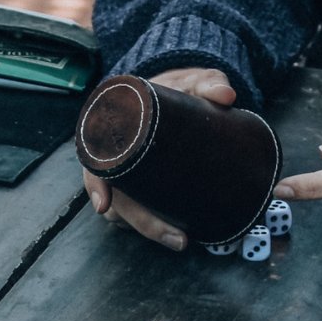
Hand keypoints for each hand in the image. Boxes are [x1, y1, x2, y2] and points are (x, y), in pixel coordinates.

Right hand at [83, 67, 235, 250]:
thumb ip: (208, 82)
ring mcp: (127, 177)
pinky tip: (172, 230)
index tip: (104, 205)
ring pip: (127, 212)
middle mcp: (115, 158)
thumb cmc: (174, 89)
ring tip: (180, 238)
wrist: (175, 94)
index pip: (95, 161)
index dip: (96, 186)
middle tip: (178, 239)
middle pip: (118, 200)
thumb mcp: (190, 81)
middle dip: (144, 223)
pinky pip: (137, 211)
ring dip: (150, 228)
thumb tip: (226, 96)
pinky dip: (152, 223)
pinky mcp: (140, 188)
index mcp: (113, 129)